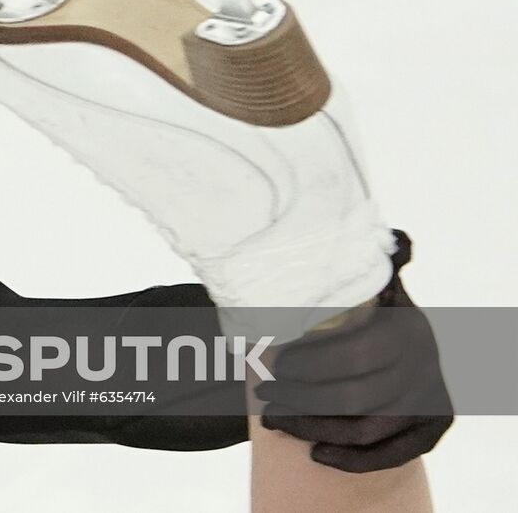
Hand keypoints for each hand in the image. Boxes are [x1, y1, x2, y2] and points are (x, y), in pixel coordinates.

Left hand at [254, 230, 454, 472]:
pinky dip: (352, 459)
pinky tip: (315, 451)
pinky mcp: (432, 428)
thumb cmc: (368, 309)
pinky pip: (391, 454)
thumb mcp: (366, 282)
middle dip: (301, 397)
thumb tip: (360, 236)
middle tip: (263, 394)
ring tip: (274, 418)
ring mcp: (431, 399)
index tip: (274, 361)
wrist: (410, 343)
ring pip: (366, 428)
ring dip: (313, 427)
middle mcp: (426, 366)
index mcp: (407, 327)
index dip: (310, 363)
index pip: (354, 354)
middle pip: (355, 396)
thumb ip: (354, 264)